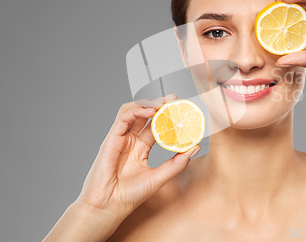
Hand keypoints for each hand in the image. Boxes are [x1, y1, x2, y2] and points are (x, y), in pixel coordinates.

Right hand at [76, 94, 200, 222]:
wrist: (109, 207)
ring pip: (132, 111)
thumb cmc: (130, 195)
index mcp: (141, 148)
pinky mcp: (111, 138)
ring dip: (148, 103)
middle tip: (174, 98)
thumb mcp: (161, 176)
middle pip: (145, 115)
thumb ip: (178, 162)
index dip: (168, 116)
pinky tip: (150, 110)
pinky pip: (123, 117)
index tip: (182, 109)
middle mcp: (131, 141)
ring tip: (162, 103)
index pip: (156, 125)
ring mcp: (121, 138)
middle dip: (160, 104)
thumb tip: (196, 146)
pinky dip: (137, 110)